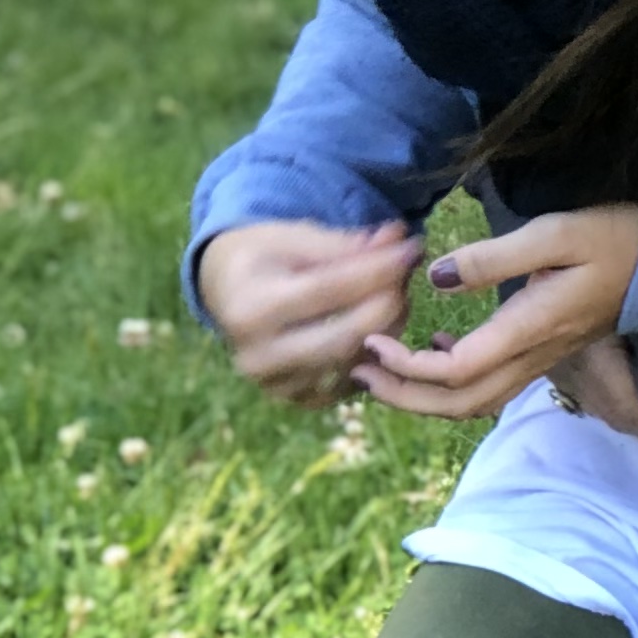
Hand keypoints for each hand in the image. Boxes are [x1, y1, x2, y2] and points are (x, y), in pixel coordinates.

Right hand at [199, 218, 423, 405]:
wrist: (227, 292)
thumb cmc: (264, 257)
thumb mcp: (293, 237)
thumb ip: (345, 243)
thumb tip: (399, 239)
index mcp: (250, 308)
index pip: (328, 289)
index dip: (377, 269)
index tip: (410, 249)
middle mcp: (258, 356)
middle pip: (345, 336)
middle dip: (388, 304)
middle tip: (408, 277)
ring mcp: (276, 384)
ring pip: (354, 363)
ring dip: (389, 329)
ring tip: (399, 296)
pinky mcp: (297, 399)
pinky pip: (352, 385)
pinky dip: (375, 357)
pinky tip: (384, 328)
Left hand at [354, 204, 637, 424]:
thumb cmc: (613, 238)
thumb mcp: (555, 233)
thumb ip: (494, 258)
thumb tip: (437, 279)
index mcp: (530, 327)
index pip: (458, 369)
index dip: (409, 366)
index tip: (374, 341)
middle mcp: (532, 354)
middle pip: (459, 403)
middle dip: (405, 397)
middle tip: (360, 372)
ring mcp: (539, 360)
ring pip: (474, 402)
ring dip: (425, 397)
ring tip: (384, 372)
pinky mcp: (541, 353)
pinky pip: (490, 386)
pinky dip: (453, 382)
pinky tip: (437, 347)